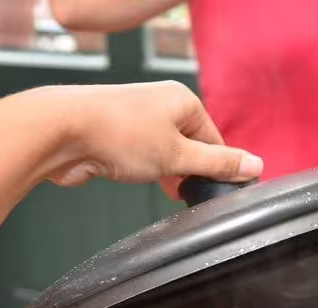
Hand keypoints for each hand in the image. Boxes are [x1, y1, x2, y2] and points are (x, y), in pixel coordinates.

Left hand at [30, 81, 261, 195]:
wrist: (62, 131)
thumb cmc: (119, 133)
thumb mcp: (178, 155)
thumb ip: (218, 163)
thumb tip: (254, 165)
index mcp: (182, 101)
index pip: (215, 139)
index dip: (219, 167)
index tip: (221, 192)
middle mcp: (160, 106)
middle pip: (191, 147)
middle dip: (191, 173)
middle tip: (192, 196)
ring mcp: (137, 121)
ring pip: (165, 155)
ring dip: (169, 175)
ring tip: (169, 192)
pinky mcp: (117, 138)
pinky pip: (143, 159)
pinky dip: (149, 174)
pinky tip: (148, 186)